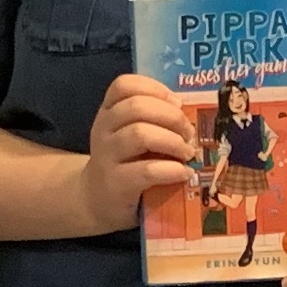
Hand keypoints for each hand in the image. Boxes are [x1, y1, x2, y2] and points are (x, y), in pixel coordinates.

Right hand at [76, 74, 199, 234]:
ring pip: (140, 134)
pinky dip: (171, 170)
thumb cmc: (125, 163)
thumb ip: (152, 120)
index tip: (177, 103)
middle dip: (171, 116)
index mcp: (109, 112)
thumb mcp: (131, 135)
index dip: (155, 89)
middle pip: (136, 107)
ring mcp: (106, 156)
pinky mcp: (115, 183)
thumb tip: (188, 114)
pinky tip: (184, 173)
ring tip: (187, 153)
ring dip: (172, 141)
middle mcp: (103, 129)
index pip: (124, 85)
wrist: (97, 201)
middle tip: (189, 133)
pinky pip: (147, 170)